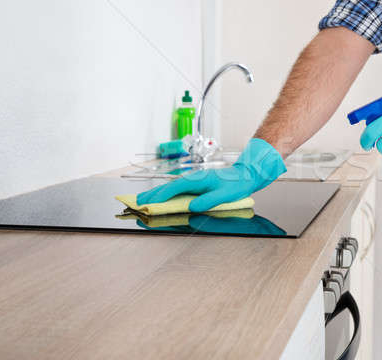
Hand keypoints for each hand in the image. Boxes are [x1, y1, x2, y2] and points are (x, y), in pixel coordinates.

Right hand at [136, 138, 285, 211]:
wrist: (245, 175)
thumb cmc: (236, 184)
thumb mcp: (224, 194)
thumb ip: (208, 201)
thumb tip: (192, 207)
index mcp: (197, 180)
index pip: (174, 188)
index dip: (159, 196)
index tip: (147, 203)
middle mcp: (193, 179)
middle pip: (168, 187)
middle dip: (152, 194)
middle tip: (136, 201)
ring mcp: (194, 181)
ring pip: (171, 188)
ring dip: (157, 194)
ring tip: (144, 200)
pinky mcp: (196, 185)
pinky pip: (177, 190)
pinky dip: (166, 194)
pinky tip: (162, 198)